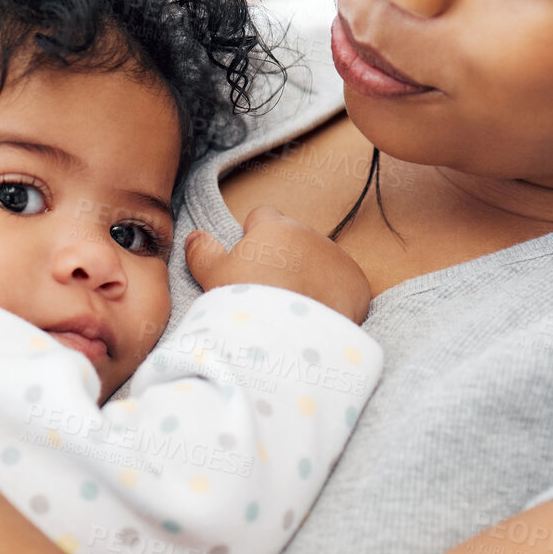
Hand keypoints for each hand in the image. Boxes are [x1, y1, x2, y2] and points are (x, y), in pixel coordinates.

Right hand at [184, 205, 372, 324]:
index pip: (263, 216)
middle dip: (284, 259)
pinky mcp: (357, 285)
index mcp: (275, 226)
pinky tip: (316, 317)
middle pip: (293, 240)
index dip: (253, 236)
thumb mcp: (213, 275)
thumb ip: (203, 251)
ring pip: (319, 262)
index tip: (249, 261)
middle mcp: (310, 235)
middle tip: (269, 291)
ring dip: (309, 277)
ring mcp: (337, 259)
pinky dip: (332, 297)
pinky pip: (343, 285)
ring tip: (292, 309)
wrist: (287, 338)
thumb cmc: (245, 302)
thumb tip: (195, 236)